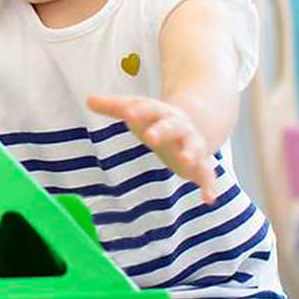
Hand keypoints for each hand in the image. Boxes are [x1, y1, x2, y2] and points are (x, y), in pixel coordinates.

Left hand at [87, 93, 218, 203]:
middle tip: (149, 137)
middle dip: (161, 131)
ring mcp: (191, 145)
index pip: (149, 109)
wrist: (192, 123)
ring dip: (190, 154)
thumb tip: (88, 99)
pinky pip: (208, 175)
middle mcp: (179, 127)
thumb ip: (113, 106)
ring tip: (185, 161)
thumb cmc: (155, 119)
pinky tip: (209, 199)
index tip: (128, 113)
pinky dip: (209, 187)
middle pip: (171, 127)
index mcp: (161, 113)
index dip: (139, 110)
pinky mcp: (200, 164)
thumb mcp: (136, 110)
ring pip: (193, 148)